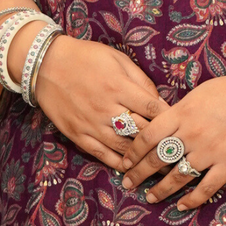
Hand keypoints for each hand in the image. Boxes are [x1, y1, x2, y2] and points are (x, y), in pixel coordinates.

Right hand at [31, 37, 166, 170]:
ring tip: (160, 166)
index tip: (179, 126)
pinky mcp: (78, 135)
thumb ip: (140, 80)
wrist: (46, 65)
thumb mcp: (117, 59)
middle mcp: (106, 108)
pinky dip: (118, 163)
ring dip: (143, 158)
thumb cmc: (85, 58)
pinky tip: (131, 167)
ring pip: (124, 147)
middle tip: (177, 152)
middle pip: (141, 131)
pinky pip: (102, 154)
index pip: (152, 108)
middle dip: (161, 142)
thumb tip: (159, 101)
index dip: (168, 119)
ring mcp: (91, 124)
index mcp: (118, 87)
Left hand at [120, 57, 225, 205]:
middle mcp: (192, 133)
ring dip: (161, 190)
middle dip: (139, 174)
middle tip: (127, 183)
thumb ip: (181, 111)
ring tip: (150, 198)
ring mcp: (211, 151)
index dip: (132, 152)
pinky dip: (192, 199)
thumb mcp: (202, 93)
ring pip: (178, 177)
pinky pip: (206, 187)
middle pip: (157, 159)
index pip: (147, 136)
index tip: (124, 161)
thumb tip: (164, 123)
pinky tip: (182, 206)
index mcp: (183, 113)